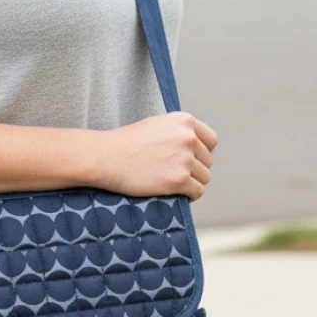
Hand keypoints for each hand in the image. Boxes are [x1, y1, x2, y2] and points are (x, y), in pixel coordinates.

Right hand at [95, 112, 217, 199]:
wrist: (106, 157)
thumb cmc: (126, 142)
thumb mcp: (156, 125)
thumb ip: (177, 132)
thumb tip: (195, 147)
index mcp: (184, 121)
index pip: (211, 141)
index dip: (202, 152)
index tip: (191, 160)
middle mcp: (188, 138)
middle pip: (207, 161)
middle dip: (194, 169)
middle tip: (174, 173)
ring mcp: (185, 159)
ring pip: (204, 178)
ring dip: (191, 183)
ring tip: (172, 184)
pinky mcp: (179, 180)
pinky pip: (197, 191)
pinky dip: (189, 195)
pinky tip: (176, 194)